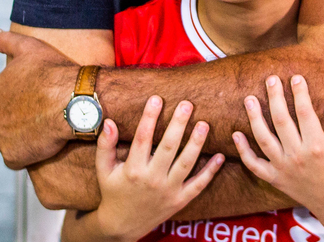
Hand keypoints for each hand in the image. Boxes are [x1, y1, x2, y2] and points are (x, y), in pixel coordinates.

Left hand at [0, 28, 80, 168]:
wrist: (75, 101)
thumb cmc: (54, 72)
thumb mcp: (29, 47)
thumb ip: (6, 40)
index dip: (19, 98)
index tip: (36, 96)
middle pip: (1, 119)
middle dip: (17, 118)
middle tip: (41, 113)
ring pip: (8, 138)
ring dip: (21, 136)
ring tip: (44, 128)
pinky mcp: (12, 157)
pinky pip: (15, 157)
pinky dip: (26, 153)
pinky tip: (43, 143)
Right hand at [90, 96, 223, 241]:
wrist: (122, 225)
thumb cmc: (113, 191)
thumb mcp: (104, 170)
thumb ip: (106, 146)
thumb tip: (109, 122)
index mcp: (133, 170)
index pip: (142, 138)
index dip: (149, 118)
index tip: (156, 98)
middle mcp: (152, 180)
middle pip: (168, 148)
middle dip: (178, 125)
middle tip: (187, 104)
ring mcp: (168, 191)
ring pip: (186, 164)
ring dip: (196, 144)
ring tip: (204, 124)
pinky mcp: (180, 200)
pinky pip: (198, 185)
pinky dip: (210, 172)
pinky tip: (219, 156)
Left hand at [233, 75, 323, 227]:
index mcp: (318, 147)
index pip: (305, 113)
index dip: (300, 93)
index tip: (296, 78)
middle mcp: (298, 157)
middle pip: (281, 121)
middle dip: (275, 97)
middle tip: (271, 79)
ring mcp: (283, 169)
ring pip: (263, 140)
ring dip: (254, 118)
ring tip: (249, 99)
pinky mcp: (274, 179)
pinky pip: (254, 165)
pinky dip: (243, 151)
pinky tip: (236, 134)